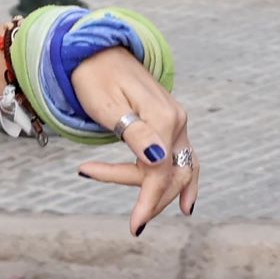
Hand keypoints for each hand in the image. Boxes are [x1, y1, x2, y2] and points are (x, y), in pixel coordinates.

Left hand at [71, 48, 198, 235]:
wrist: (95, 51)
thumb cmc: (92, 78)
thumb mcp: (105, 106)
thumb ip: (134, 133)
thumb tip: (157, 159)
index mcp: (163, 116)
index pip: (159, 169)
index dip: (148, 200)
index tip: (135, 227)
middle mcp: (177, 119)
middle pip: (171, 172)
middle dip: (151, 199)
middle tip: (133, 225)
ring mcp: (177, 121)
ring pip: (178, 167)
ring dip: (163, 193)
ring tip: (144, 218)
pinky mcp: (171, 122)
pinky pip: (183, 156)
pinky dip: (185, 180)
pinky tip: (186, 204)